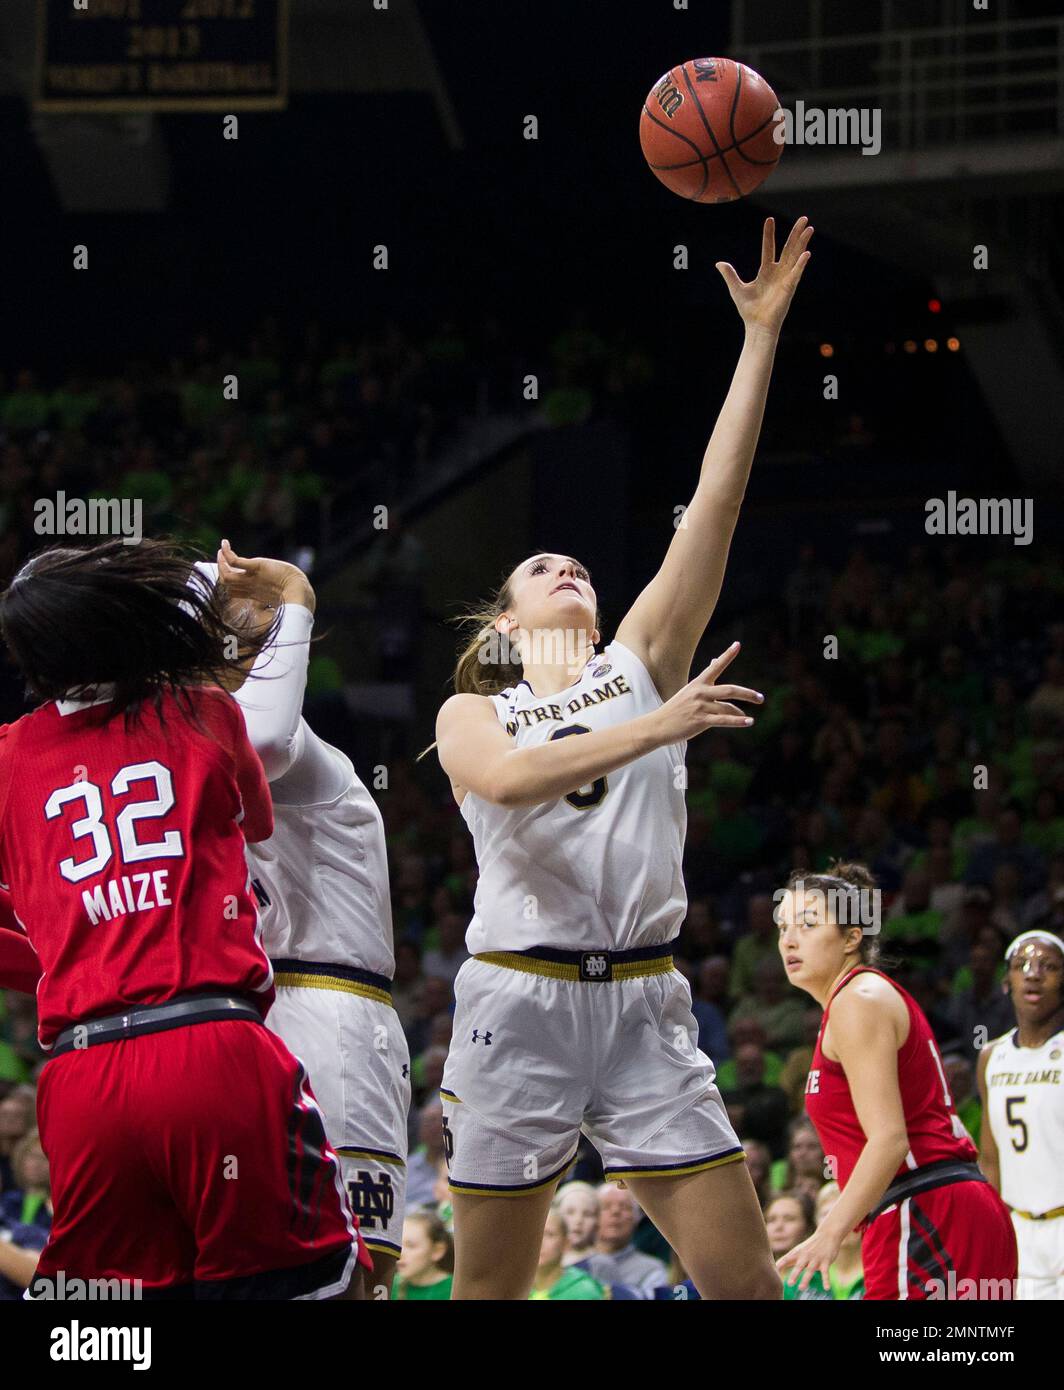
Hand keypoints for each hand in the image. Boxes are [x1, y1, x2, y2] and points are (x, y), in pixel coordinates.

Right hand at [216, 539, 315, 615]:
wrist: (299, 592)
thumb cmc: (294, 596)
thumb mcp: (280, 597)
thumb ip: (272, 598)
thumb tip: (272, 606)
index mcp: (253, 595)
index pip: (231, 592)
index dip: (226, 584)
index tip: (226, 573)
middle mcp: (249, 587)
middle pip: (226, 583)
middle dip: (221, 571)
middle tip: (221, 560)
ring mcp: (251, 578)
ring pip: (226, 574)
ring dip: (220, 562)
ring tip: (220, 552)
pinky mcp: (256, 567)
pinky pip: (235, 561)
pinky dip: (226, 553)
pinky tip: (224, 544)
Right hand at [651, 642, 762, 743]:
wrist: (658, 725)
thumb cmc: (675, 708)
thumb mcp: (689, 690)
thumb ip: (705, 678)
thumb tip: (715, 660)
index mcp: (698, 683)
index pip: (715, 666)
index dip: (727, 655)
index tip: (737, 644)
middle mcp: (700, 692)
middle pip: (730, 690)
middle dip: (747, 694)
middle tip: (760, 698)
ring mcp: (701, 707)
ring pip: (728, 708)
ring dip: (740, 714)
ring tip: (748, 718)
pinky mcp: (701, 720)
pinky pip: (724, 720)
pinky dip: (738, 721)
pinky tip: (749, 721)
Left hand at [716, 216, 813, 335]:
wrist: (756, 326)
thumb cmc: (749, 310)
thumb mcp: (736, 288)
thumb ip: (730, 275)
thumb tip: (719, 263)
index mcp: (766, 271)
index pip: (769, 248)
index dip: (769, 234)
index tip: (770, 220)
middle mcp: (778, 272)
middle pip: (788, 248)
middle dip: (795, 233)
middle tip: (803, 218)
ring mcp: (785, 279)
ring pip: (795, 256)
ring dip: (802, 242)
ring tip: (809, 228)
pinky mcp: (789, 288)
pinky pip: (796, 273)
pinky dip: (801, 264)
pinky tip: (806, 253)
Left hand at [775, 1222, 842, 1293]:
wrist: (827, 1234)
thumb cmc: (810, 1246)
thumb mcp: (799, 1251)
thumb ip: (789, 1260)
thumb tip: (777, 1268)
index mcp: (797, 1253)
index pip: (786, 1259)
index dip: (780, 1266)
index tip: (774, 1274)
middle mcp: (805, 1256)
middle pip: (799, 1266)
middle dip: (794, 1275)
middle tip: (789, 1284)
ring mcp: (815, 1259)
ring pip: (810, 1270)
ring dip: (806, 1279)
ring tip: (801, 1288)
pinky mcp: (826, 1262)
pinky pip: (825, 1272)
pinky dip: (826, 1280)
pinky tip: (826, 1288)